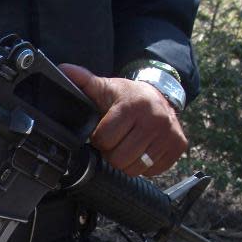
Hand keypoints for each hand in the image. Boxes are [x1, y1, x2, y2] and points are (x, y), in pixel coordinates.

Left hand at [59, 63, 187, 177]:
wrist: (161, 96)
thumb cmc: (127, 97)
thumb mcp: (106, 87)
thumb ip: (84, 82)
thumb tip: (63, 70)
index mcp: (132, 106)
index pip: (104, 139)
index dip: (99, 139)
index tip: (103, 132)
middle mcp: (154, 119)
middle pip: (119, 158)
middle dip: (112, 152)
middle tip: (116, 141)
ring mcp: (169, 134)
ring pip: (135, 168)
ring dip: (127, 162)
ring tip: (127, 145)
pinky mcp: (178, 146)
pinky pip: (152, 171)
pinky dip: (144, 165)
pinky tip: (142, 149)